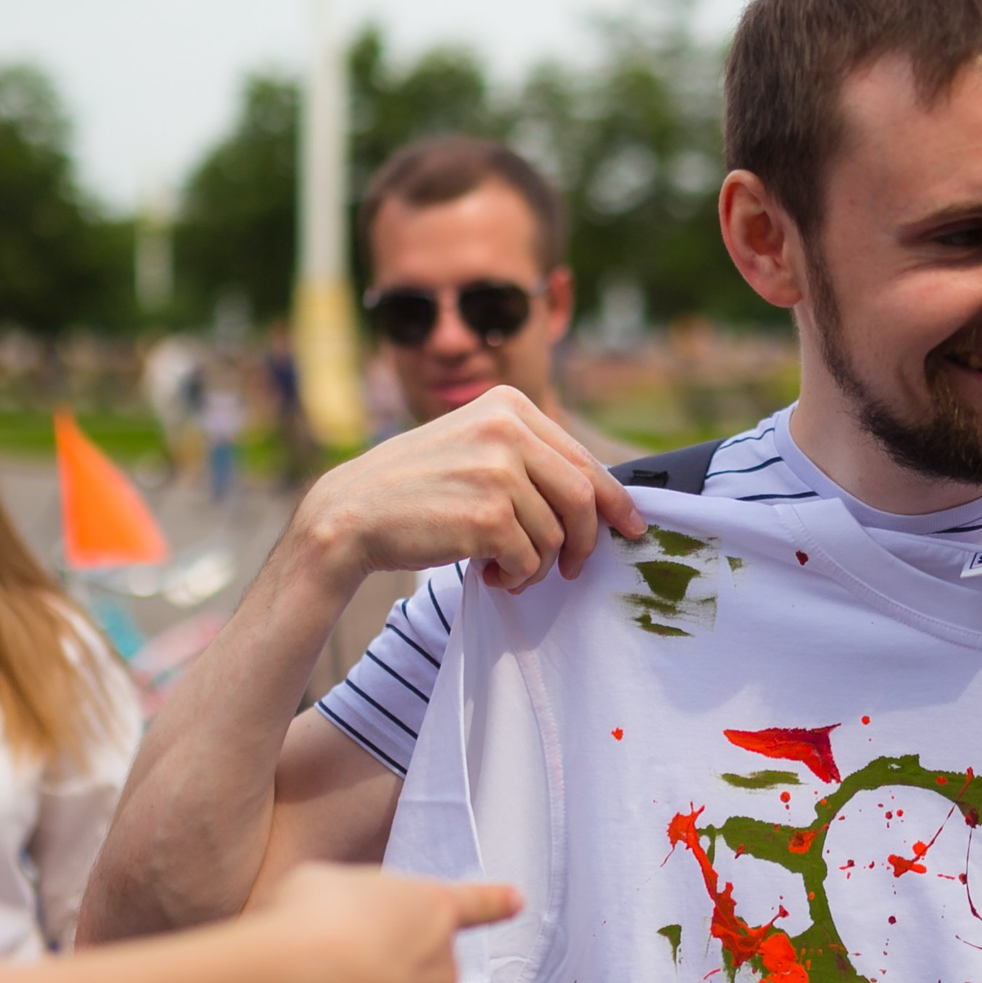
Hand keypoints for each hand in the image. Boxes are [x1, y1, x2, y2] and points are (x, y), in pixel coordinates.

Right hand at [254, 862, 522, 982]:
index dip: (494, 903)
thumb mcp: (331, 883)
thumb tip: (349, 922)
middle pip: (427, 962)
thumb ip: (356, 902)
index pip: (475, 904)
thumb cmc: (311, 917)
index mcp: (431, 909)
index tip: (516, 901)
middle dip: (393, 961)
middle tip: (341, 954)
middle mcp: (440, 965)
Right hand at [295, 386, 644, 594]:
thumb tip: (599, 499)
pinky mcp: (487, 515)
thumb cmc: (414, 488)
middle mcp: (506, 429)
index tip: (631, 526)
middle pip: (584, 497)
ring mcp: (497, 471)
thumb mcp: (472, 446)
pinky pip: (530, 560)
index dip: (616, 499)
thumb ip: (528, 458)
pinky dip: (517, 578)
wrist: (349, 513)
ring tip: (505, 568)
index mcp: (508, 405)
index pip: (582, 458)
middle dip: (584, 541)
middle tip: (573, 568)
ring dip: (538, 565)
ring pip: (556, 535)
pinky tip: (489, 573)